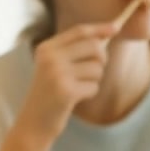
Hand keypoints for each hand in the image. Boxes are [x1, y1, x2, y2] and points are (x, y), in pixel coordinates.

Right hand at [16, 23, 115, 145]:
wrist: (34, 122)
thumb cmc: (50, 93)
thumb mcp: (55, 66)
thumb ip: (75, 49)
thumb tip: (106, 34)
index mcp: (46, 48)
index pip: (79, 31)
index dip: (100, 28)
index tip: (116, 28)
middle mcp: (50, 58)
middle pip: (93, 47)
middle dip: (101, 59)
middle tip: (94, 72)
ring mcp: (57, 74)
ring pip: (96, 68)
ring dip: (94, 80)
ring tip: (78, 87)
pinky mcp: (66, 91)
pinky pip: (94, 86)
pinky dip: (90, 93)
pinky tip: (76, 98)